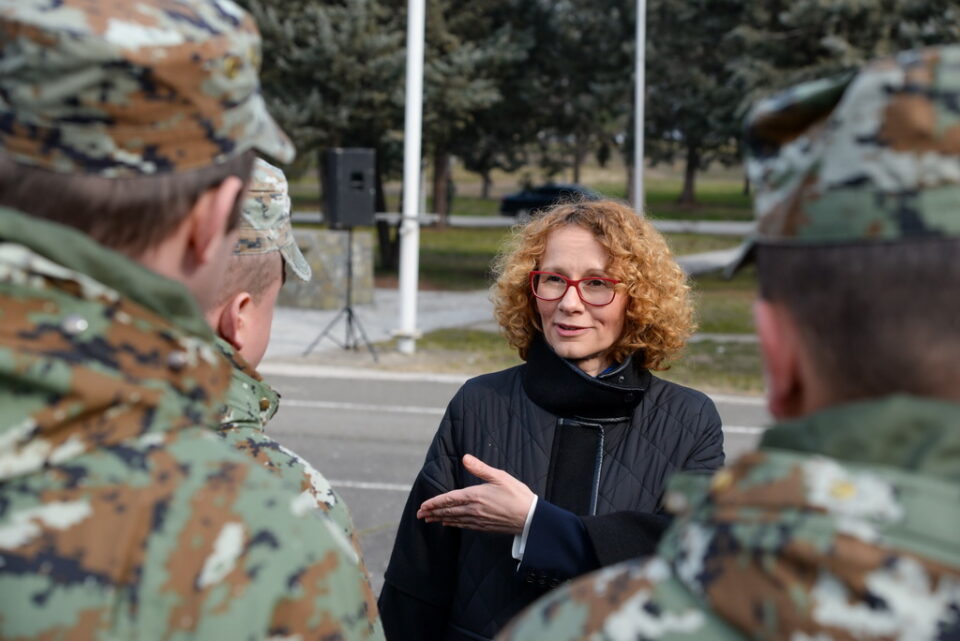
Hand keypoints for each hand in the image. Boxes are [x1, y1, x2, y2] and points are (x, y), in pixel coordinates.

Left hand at [417, 454, 534, 533]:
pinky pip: (464, 525)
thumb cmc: (517, 495)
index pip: (449, 499)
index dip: (435, 502)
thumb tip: (465, 458)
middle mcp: (474, 509)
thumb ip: (480, 468)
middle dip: (433, 512)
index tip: (423, 505)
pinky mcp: (484, 527)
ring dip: (440, 518)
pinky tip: (448, 523)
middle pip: (449, 510)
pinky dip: (454, 524)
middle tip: (420, 514)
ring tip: (429, 519)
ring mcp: (479, 519)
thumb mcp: (500, 477)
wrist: (530, 518)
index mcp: (476, 495)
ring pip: (454, 519)